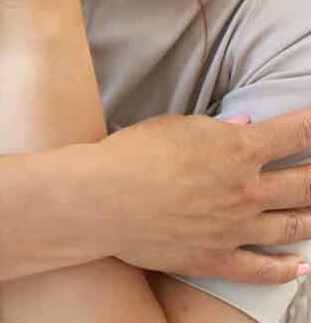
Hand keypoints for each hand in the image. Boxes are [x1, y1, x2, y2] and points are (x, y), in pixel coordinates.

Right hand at [95, 110, 310, 282]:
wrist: (105, 197)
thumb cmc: (134, 153)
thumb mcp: (174, 126)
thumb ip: (215, 129)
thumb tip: (244, 126)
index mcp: (238, 151)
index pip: (293, 134)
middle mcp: (247, 191)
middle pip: (304, 183)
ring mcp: (237, 229)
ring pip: (293, 225)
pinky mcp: (218, 259)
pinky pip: (263, 270)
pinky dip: (287, 269)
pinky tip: (302, 267)